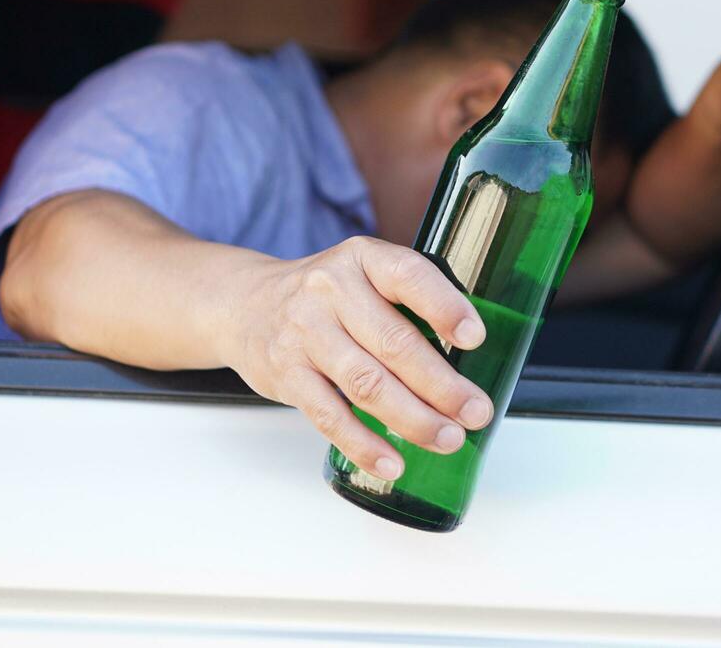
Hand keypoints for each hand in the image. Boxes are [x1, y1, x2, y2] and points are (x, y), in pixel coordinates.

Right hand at [220, 236, 493, 482]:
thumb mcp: (364, 274)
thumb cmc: (326, 295)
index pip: (409, 277)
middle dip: (442, 385)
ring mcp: (305, 334)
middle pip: (394, 343)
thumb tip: (472, 354)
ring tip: (448, 438)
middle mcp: (331, 292)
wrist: (244, 305)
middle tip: (476, 411)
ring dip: (413, 419)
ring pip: (366, 384)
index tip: (475, 338)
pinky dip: (364, 444)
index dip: (445, 307)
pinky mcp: (286, 374)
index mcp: (363, 259)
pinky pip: (329, 416)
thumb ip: (408, 300)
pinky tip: (393, 462)